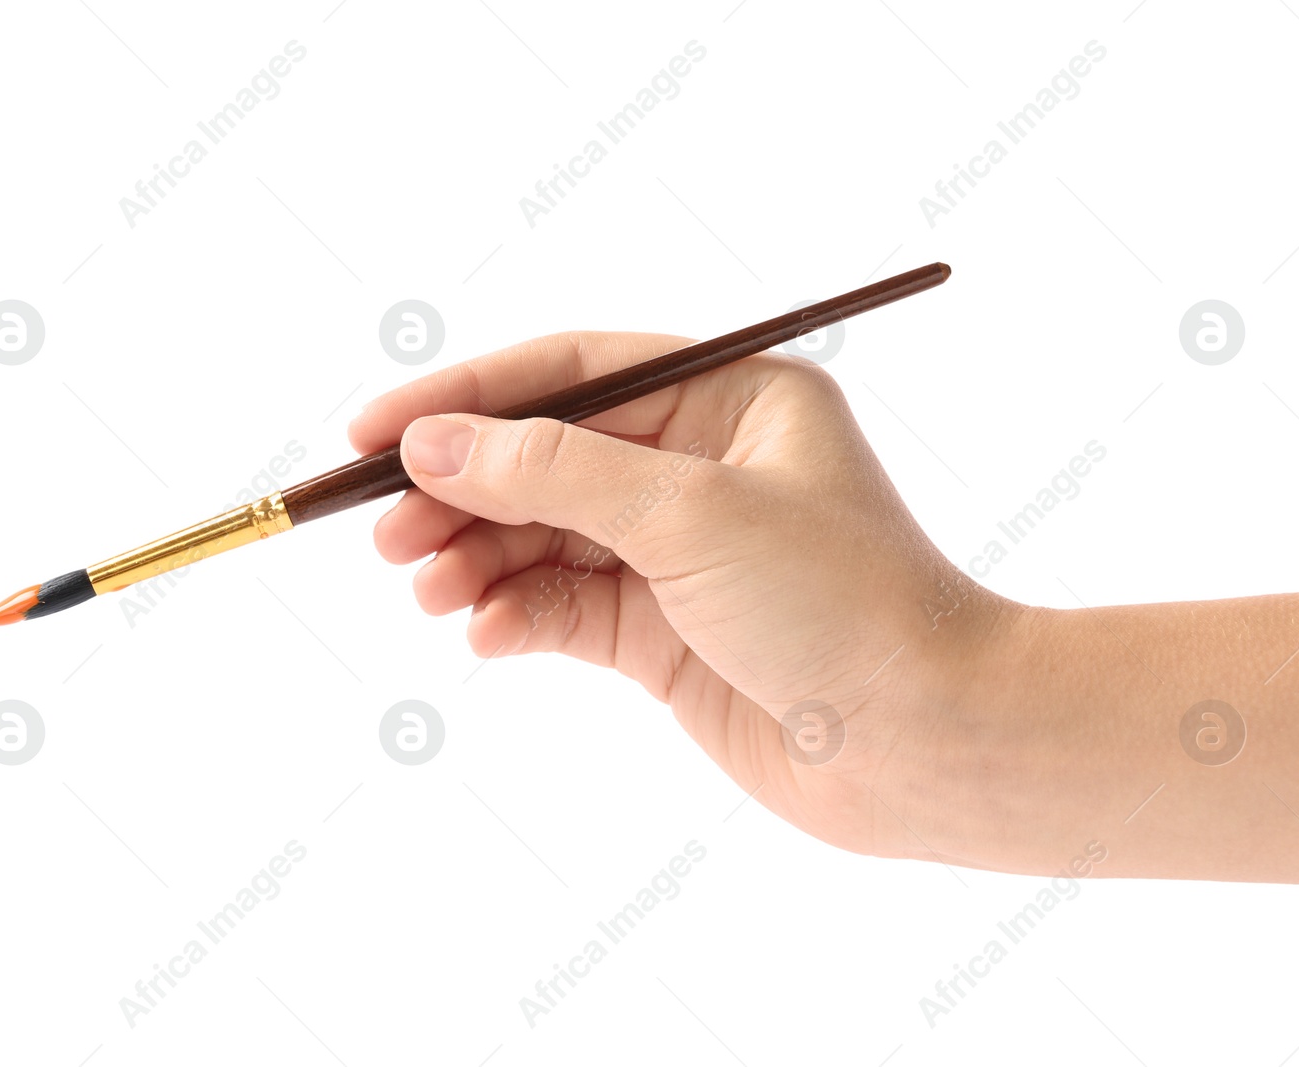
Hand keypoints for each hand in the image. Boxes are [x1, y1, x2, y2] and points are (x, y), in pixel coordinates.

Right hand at [350, 332, 1020, 858]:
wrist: (925, 744)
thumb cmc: (843, 603)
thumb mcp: (690, 513)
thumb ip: (554, 472)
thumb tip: (435, 446)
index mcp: (730, 397)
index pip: (573, 374)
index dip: (468, 398)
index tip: (373, 434)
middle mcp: (700, 465)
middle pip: (545, 457)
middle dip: (461, 491)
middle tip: (386, 533)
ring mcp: (678, 552)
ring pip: (543, 536)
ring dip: (475, 558)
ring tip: (422, 586)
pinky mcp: (662, 631)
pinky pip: (562, 608)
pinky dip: (514, 617)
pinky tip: (483, 635)